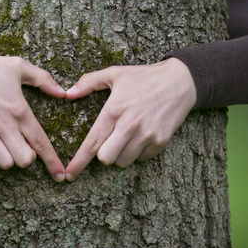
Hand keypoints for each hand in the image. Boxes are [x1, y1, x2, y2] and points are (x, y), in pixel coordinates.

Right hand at [0, 44, 65, 181]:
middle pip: (25, 160)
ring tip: (7, 146)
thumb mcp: (18, 66)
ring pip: (6, 163)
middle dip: (29, 157)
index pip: (41, 142)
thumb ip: (43, 79)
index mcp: (19, 110)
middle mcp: (4, 125)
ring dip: (10, 158)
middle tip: (24, 146)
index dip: (53, 161)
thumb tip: (63, 92)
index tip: (60, 176)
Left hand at [64, 57, 196, 180]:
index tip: (69, 175)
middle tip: (108, 141)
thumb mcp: (114, 73)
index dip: (79, 162)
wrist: (180, 82)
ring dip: (119, 154)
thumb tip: (67, 94)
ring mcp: (146, 135)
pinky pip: (141, 159)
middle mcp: (129, 125)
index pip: (92, 143)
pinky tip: (140, 136)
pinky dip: (137, 153)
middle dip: (102, 155)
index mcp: (114, 110)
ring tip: (125, 137)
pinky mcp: (160, 141)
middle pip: (105, 158)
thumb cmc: (143, 77)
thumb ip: (88, 82)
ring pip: (123, 161)